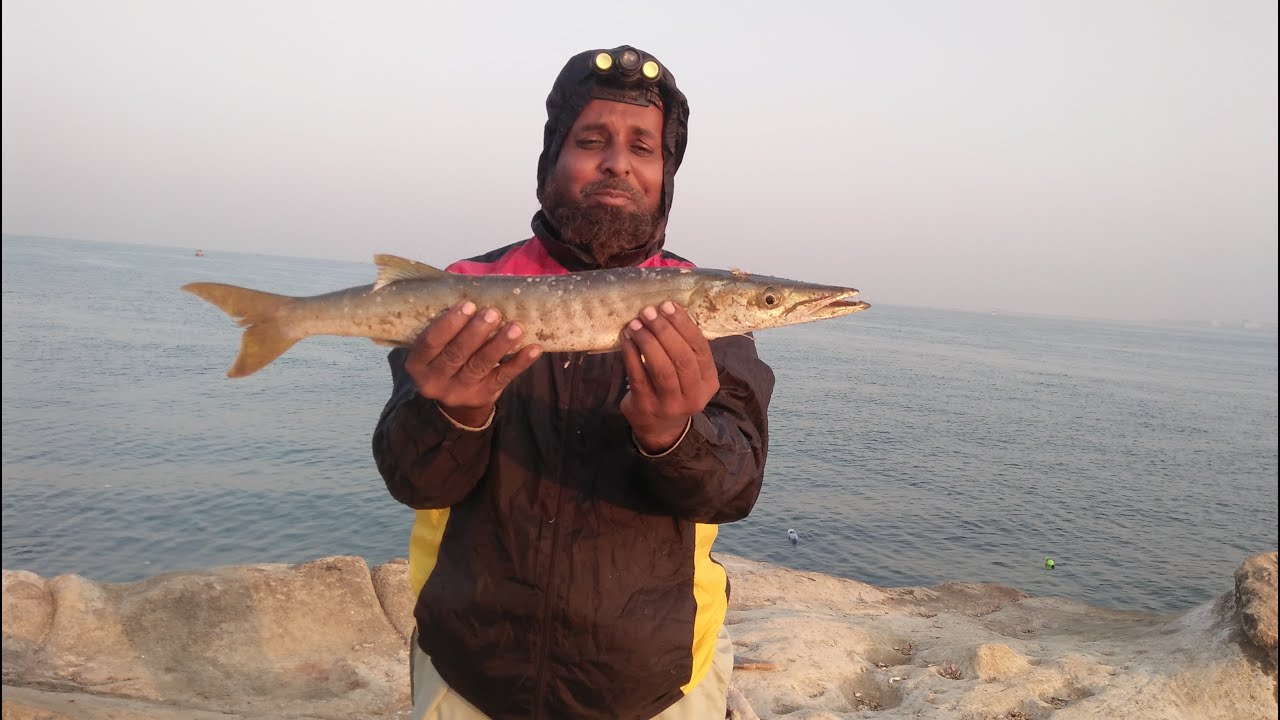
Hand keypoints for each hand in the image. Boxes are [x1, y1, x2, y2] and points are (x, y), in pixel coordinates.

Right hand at [405, 302, 541, 426]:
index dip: (449, 323)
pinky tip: (533, 349)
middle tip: (494, 313)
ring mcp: (459, 391)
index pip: (430, 342)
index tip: (469, 304)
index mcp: (417, 363)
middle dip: (476, 332)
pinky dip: (520, 362)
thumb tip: (476, 289)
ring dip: (500, 344)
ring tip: (516, 327)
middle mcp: (434, 381)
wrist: (457, 401)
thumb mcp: (437, 346)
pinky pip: (503, 377)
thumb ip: (447, 325)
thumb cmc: (447, 357)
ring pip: (481, 365)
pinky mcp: (483, 396)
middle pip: (456, 353)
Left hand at [620, 301, 718, 452]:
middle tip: (649, 312)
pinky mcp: (646, 406)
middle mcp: (694, 395)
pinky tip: (626, 338)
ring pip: (661, 368)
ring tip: (636, 324)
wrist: (660, 429)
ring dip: (647, 341)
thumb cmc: (675, 390)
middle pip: (682, 358)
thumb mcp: (690, 375)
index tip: (668, 305)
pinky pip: (638, 376)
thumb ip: (685, 349)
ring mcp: (670, 404)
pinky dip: (631, 353)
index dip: (684, 325)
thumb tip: (667, 310)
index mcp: (708, 382)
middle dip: (664, 331)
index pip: (700, 348)